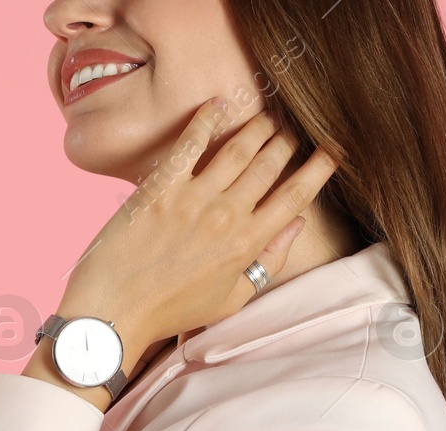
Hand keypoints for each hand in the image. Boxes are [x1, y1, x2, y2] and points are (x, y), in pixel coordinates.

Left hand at [57, 98, 339, 360]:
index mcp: (248, 244)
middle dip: (288, 141)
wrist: (113, 311)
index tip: (332, 149)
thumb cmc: (169, 311)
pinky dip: (206, 119)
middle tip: (292, 129)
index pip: (297, 196)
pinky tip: (218, 104)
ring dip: (258, 126)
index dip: (320, 167)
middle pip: (271, 164)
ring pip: (239, 148)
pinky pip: (190, 143)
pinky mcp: (160, 188)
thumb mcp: (230, 299)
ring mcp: (193, 199)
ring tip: (267, 116)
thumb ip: (268, 262)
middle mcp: (227, 216)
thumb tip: (295, 225)